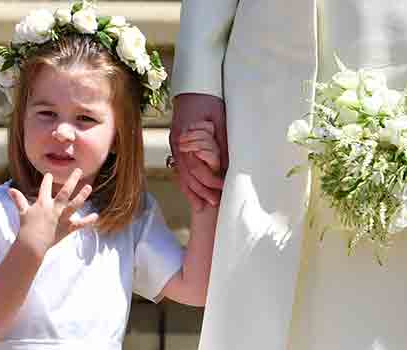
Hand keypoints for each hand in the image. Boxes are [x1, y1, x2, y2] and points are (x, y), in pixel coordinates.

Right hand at [8, 169, 98, 255]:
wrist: (32, 244)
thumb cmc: (27, 228)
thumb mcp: (23, 212)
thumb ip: (18, 200)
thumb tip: (10, 190)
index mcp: (43, 204)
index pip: (45, 188)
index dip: (47, 180)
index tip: (50, 174)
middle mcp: (54, 208)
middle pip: (65, 191)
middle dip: (72, 180)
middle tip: (79, 170)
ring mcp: (62, 217)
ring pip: (75, 204)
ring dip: (82, 195)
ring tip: (89, 187)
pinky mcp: (67, 228)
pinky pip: (80, 224)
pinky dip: (88, 220)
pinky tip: (96, 216)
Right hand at [170, 93, 227, 210]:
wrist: (193, 86)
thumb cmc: (208, 100)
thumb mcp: (220, 119)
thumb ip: (222, 142)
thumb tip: (229, 165)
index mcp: (188, 140)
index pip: (198, 168)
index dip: (210, 181)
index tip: (223, 188)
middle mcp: (179, 146)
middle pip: (189, 175)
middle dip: (202, 191)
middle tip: (215, 203)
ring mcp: (176, 147)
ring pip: (182, 175)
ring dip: (192, 191)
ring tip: (202, 206)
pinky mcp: (177, 146)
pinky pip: (180, 169)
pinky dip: (186, 183)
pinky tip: (192, 193)